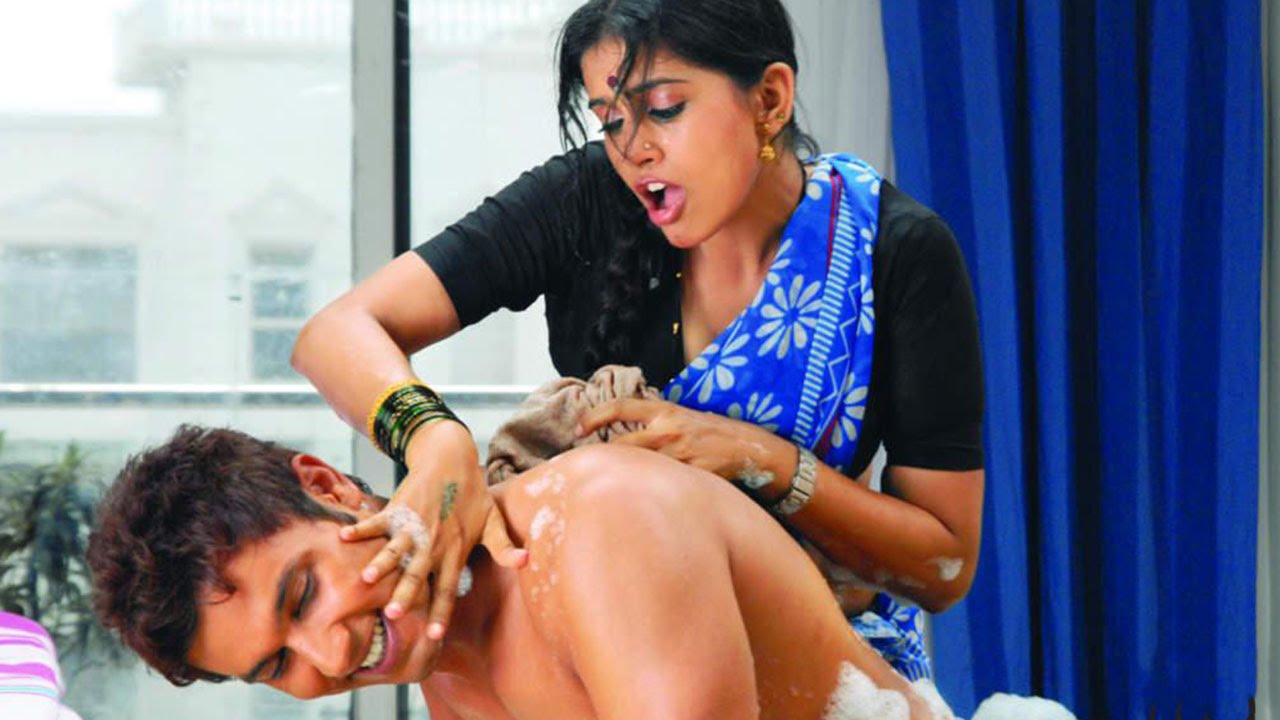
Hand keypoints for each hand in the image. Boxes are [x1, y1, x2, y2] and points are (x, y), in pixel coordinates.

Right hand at [339, 421, 527, 639]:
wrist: (452, 458)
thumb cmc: (473, 495)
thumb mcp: (493, 521)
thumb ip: (503, 546)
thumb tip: (526, 562)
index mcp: (455, 551)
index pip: (448, 588)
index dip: (442, 611)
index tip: (435, 635)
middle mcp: (433, 542)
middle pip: (417, 573)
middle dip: (406, 593)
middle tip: (394, 613)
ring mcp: (413, 525)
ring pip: (395, 549)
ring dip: (381, 563)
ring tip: (367, 579)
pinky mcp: (398, 508)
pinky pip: (376, 521)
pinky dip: (360, 528)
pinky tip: (343, 537)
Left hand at [578, 398, 789, 485]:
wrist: (753, 450)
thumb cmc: (718, 434)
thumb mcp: (686, 417)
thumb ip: (658, 422)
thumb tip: (627, 431)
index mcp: (667, 411)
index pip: (621, 407)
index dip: (594, 416)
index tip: (578, 428)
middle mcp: (670, 430)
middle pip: (621, 446)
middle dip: (599, 458)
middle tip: (581, 468)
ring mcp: (681, 455)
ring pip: (638, 469)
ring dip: (621, 480)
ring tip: (604, 491)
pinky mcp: (692, 476)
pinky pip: (662, 487)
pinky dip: (647, 494)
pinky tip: (638, 504)